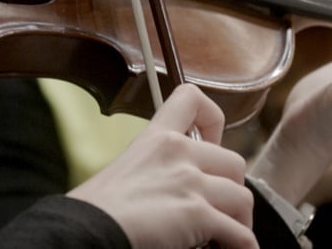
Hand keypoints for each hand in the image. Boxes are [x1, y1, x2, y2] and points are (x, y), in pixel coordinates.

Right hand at [69, 84, 257, 248]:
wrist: (88, 227)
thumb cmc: (97, 207)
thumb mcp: (126, 168)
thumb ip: (156, 167)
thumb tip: (174, 191)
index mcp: (156, 137)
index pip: (191, 98)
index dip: (213, 119)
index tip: (213, 143)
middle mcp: (178, 152)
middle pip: (234, 161)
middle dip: (232, 188)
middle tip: (219, 206)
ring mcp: (189, 182)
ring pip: (243, 198)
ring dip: (240, 220)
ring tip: (226, 234)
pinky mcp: (197, 213)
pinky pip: (240, 234)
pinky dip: (243, 246)